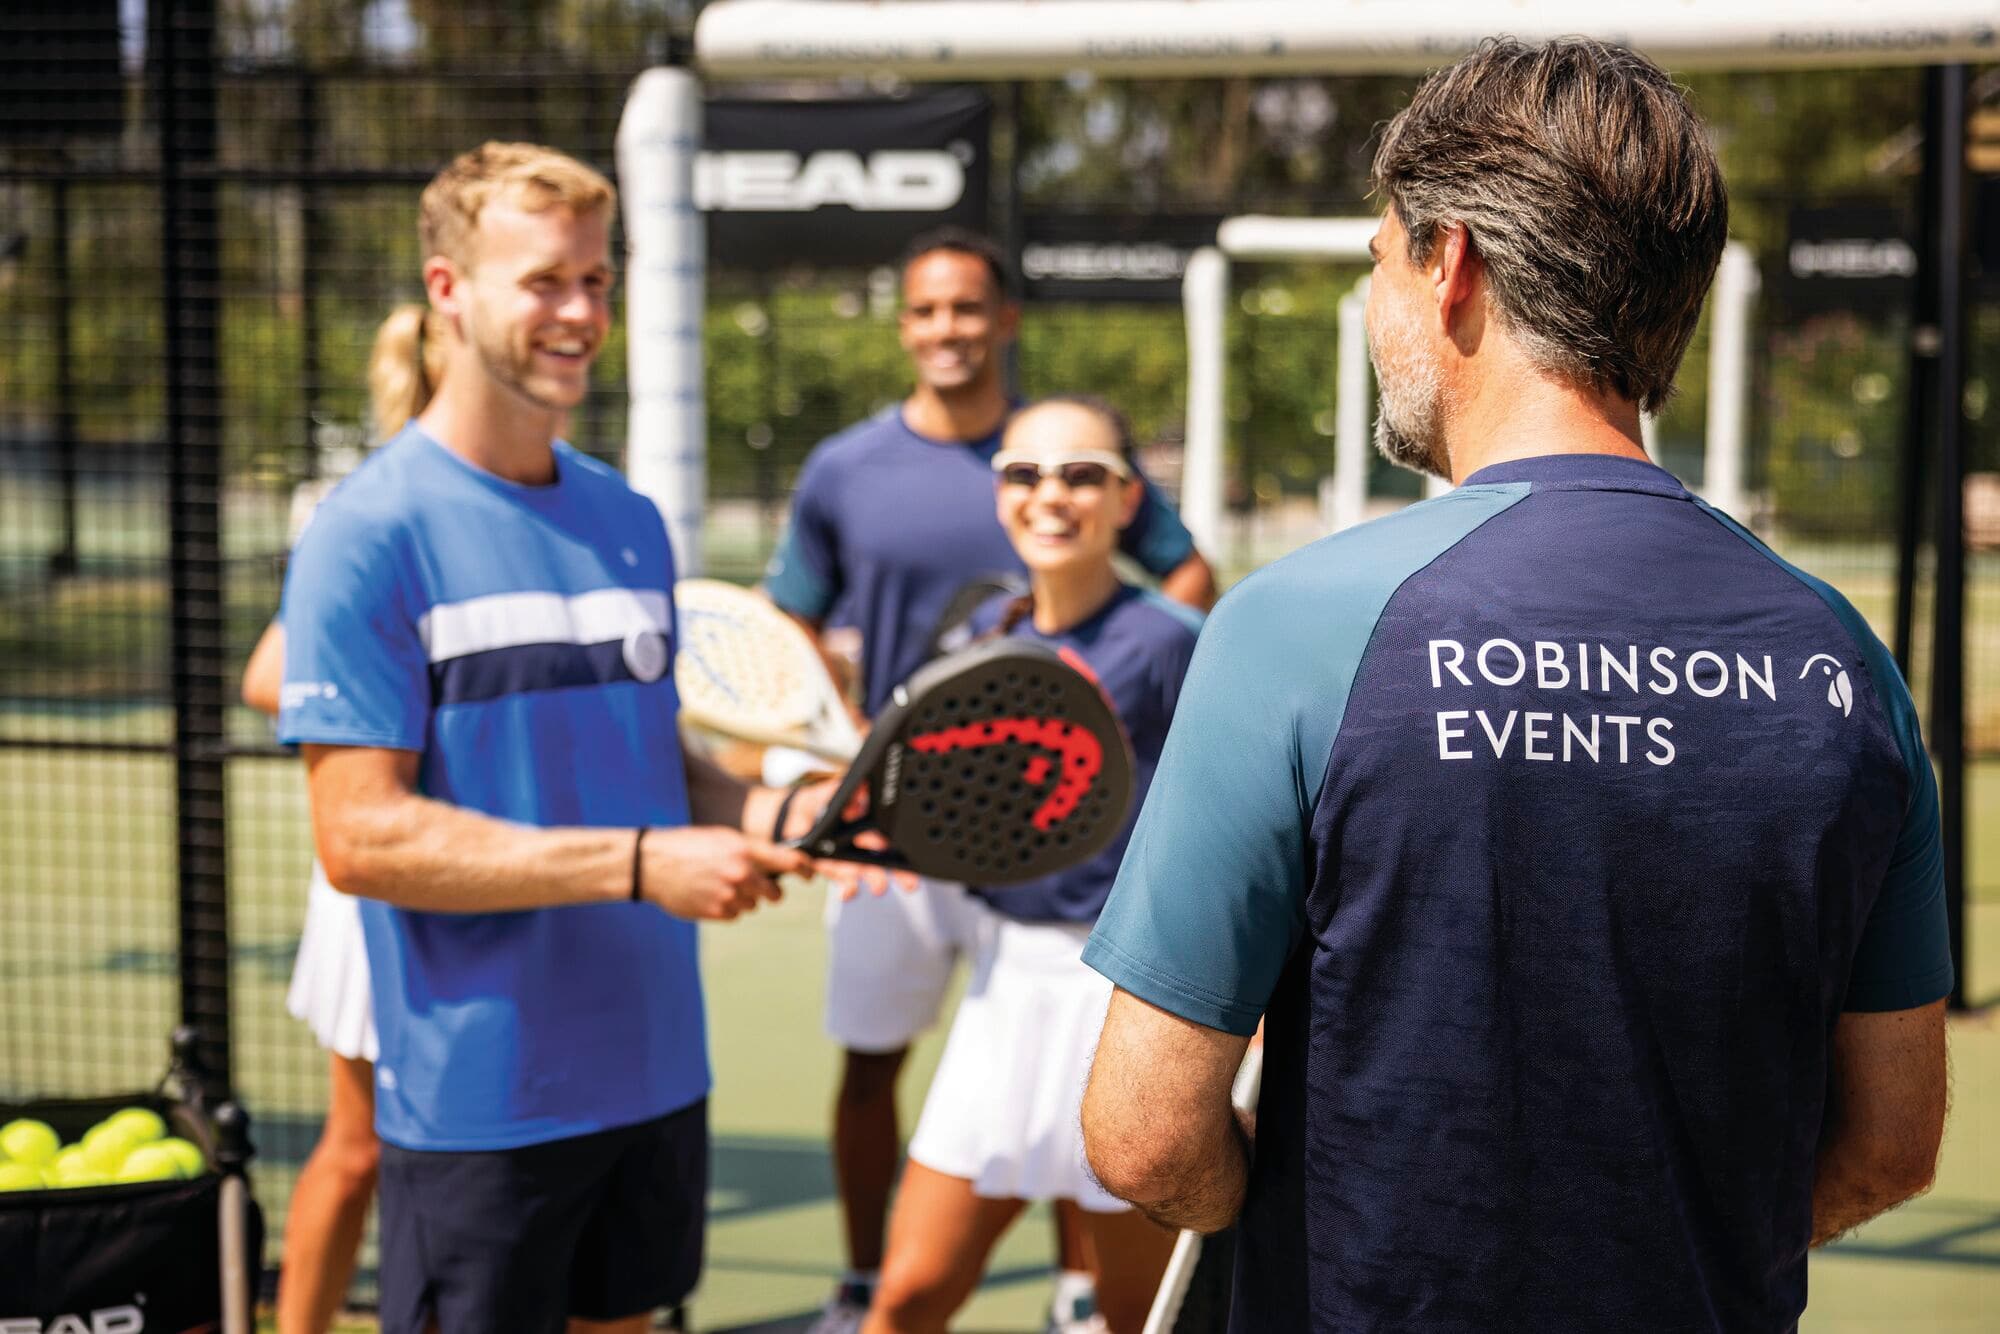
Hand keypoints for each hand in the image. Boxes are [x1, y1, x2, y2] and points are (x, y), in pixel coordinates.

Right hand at [638, 826, 808, 921]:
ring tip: (718, 884)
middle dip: (769, 891)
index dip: (804, 869)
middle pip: (774, 892)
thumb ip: (750, 851)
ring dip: (743, 899)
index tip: (811, 875)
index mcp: (744, 849)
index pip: (787, 861)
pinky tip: (709, 895)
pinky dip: (727, 909)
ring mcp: (728, 895)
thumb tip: (777, 865)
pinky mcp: (715, 912)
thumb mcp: (723, 838)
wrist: (652, 863)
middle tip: (754, 885)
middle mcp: (740, 873)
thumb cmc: (689, 845)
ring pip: (753, 905)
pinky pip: (735, 915)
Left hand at [766, 779, 916, 899]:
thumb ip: (846, 791)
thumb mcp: (829, 791)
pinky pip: (842, 880)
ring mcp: (847, 855)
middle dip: (898, 870)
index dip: (895, 840)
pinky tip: (849, 894)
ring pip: (865, 870)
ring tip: (880, 889)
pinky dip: (847, 888)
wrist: (786, 817)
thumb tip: (862, 786)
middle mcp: (860, 839)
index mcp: (864, 818)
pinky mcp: (830, 867)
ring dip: (874, 880)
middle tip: (910, 882)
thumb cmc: (814, 801)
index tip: (895, 846)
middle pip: (883, 856)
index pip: (886, 830)